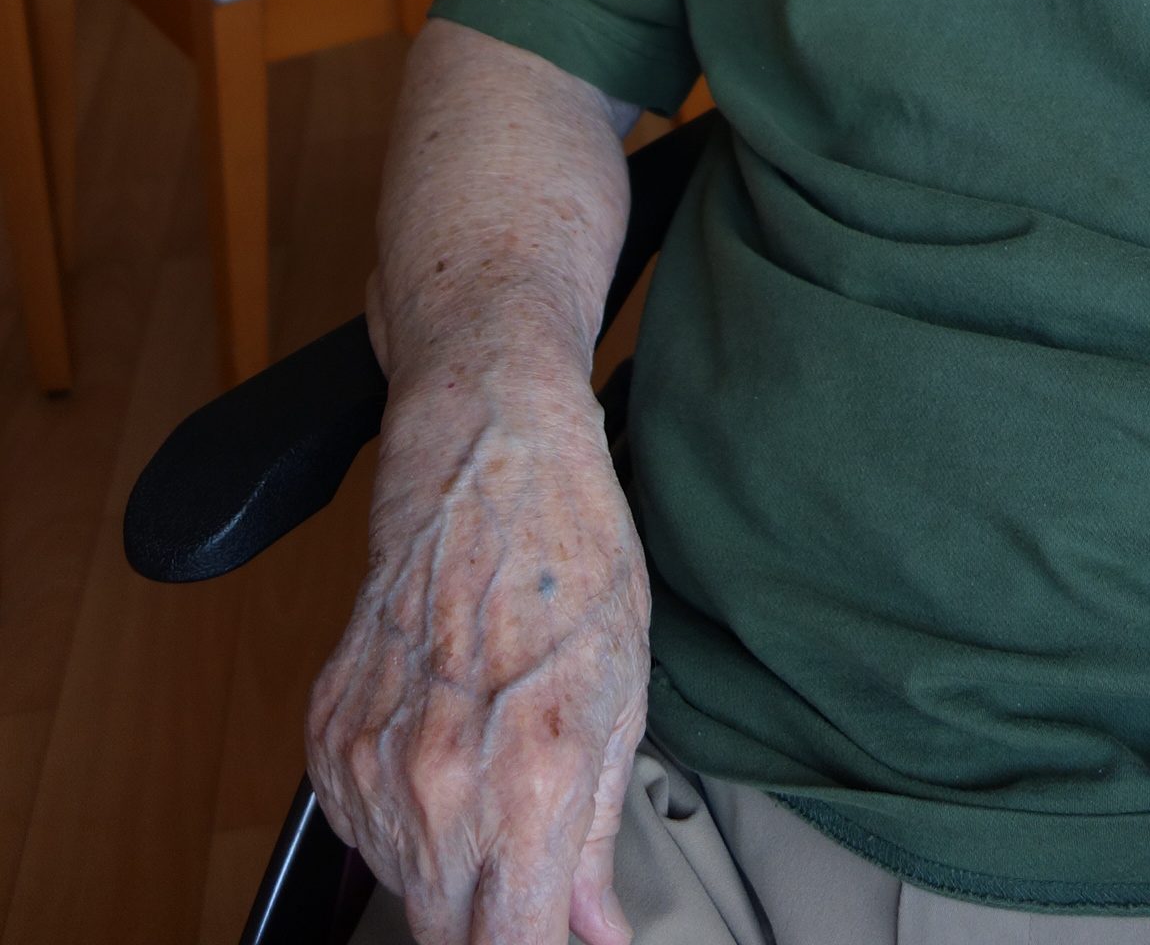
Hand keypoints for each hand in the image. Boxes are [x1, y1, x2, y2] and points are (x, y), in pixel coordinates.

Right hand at [307, 357, 649, 944]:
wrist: (485, 456)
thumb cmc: (570, 555)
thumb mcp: (624, 693)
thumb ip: (599, 836)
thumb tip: (596, 932)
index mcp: (532, 781)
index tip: (551, 937)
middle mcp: (440, 784)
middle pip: (445, 938)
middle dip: (492, 923)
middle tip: (527, 866)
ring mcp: (370, 760)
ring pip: (402, 885)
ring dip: (446, 867)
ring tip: (490, 768)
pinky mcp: (323, 734)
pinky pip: (359, 825)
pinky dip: (400, 813)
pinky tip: (442, 743)